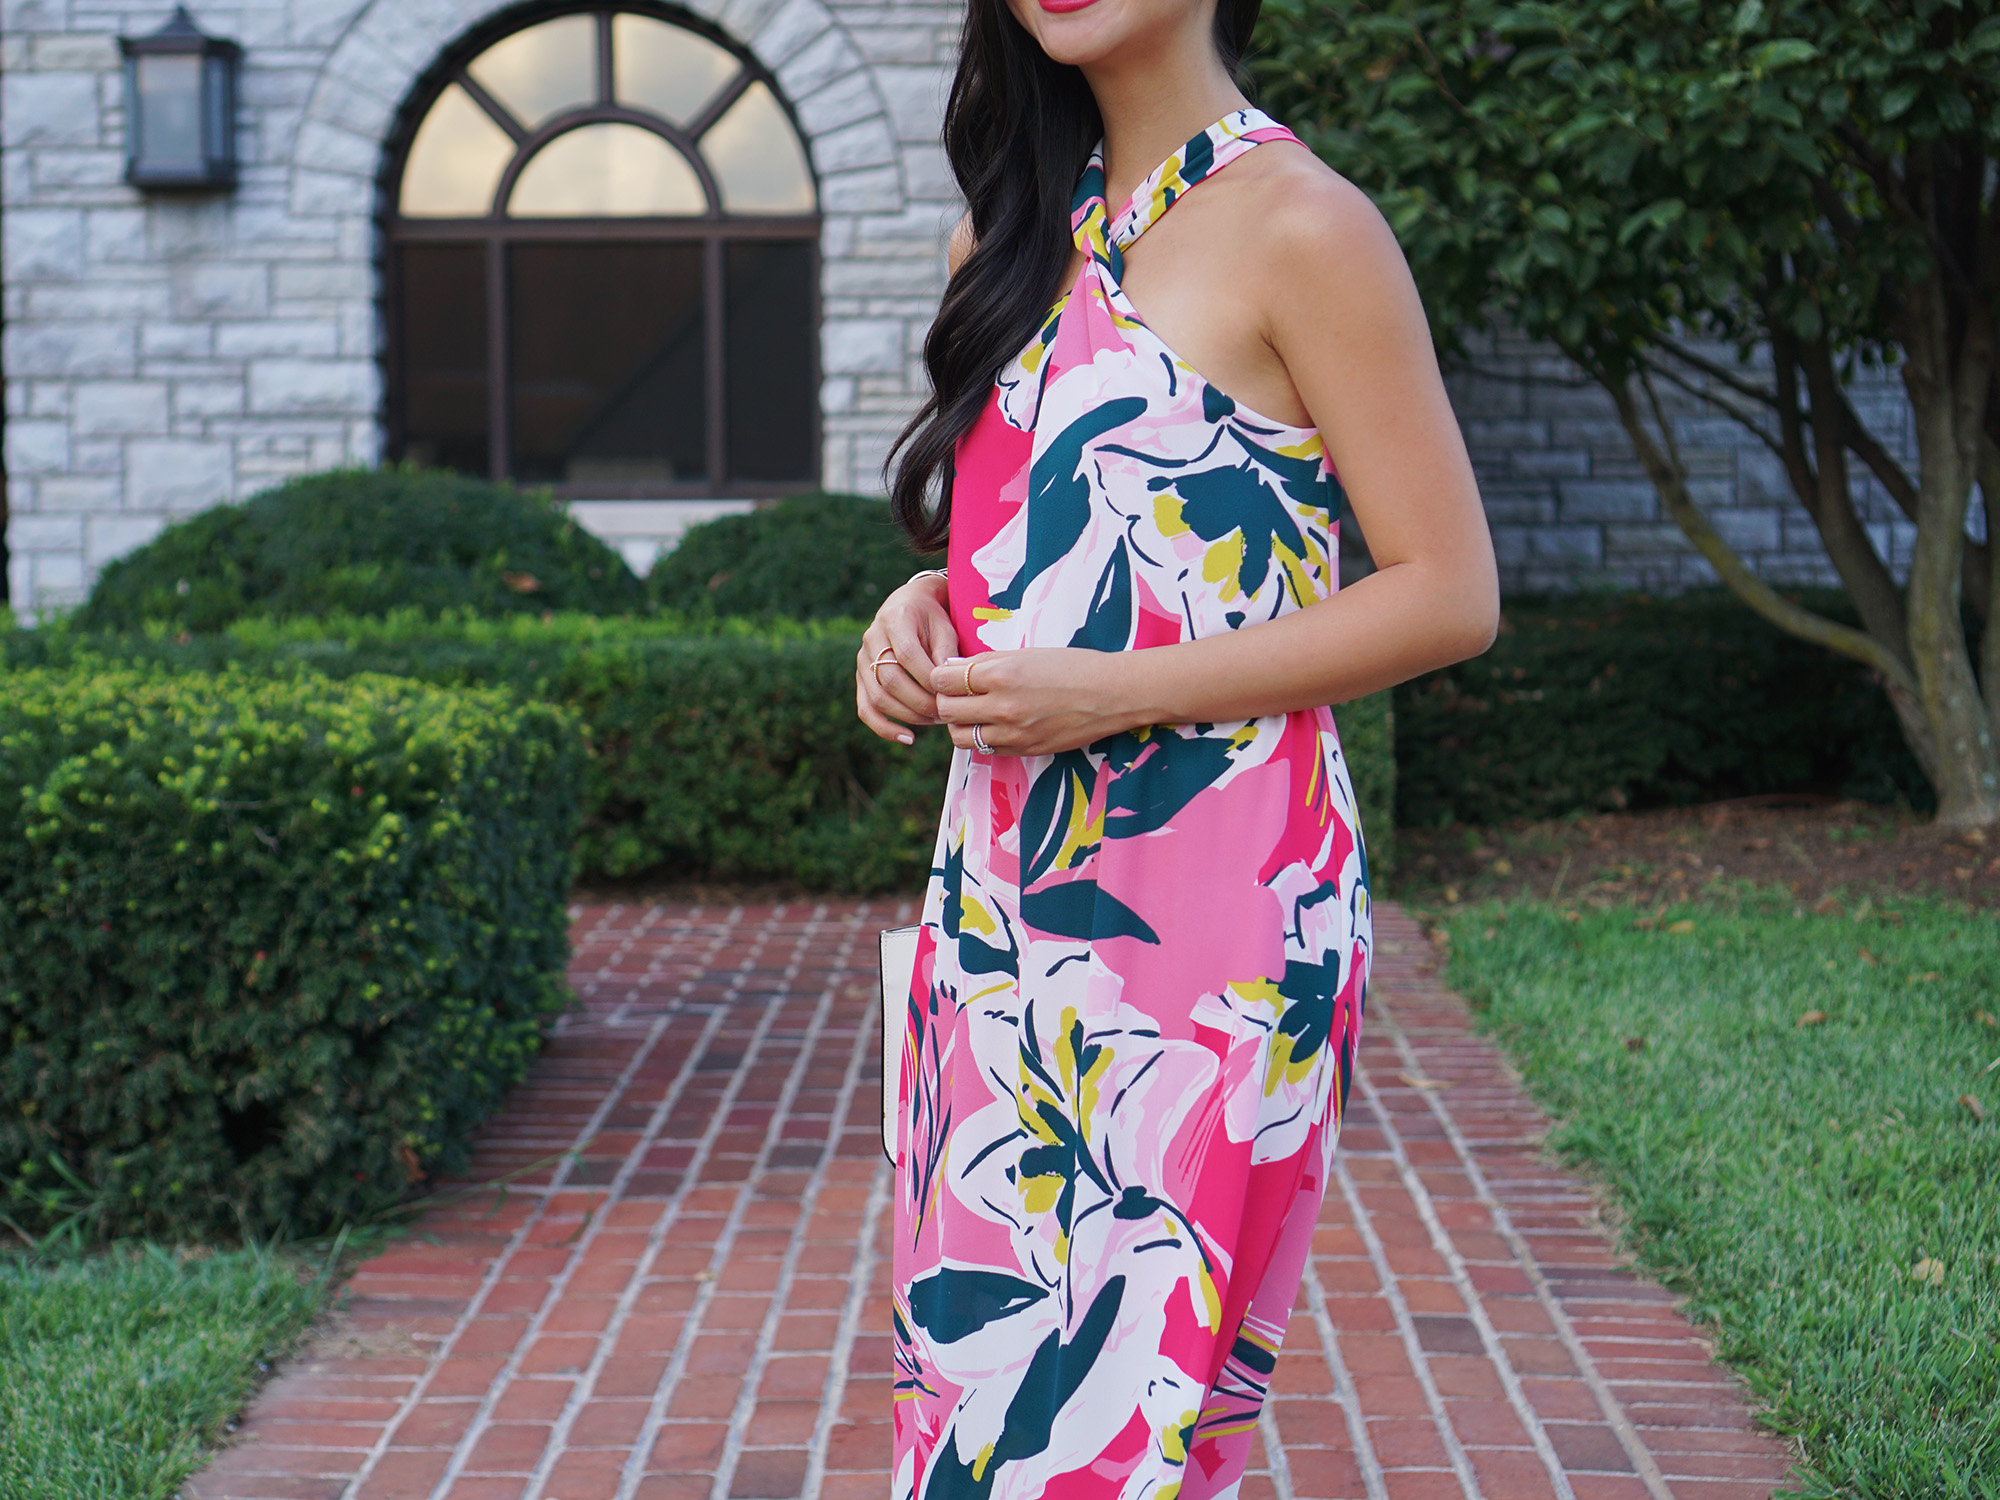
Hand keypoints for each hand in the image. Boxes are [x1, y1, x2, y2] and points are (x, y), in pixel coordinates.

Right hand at [856, 573, 956, 744]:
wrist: (910, 605)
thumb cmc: (933, 617)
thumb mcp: (945, 626)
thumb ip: (947, 651)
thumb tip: (948, 683)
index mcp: (894, 619)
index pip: (906, 654)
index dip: (928, 678)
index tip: (950, 693)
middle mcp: (872, 638)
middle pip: (890, 680)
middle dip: (921, 702)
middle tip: (947, 713)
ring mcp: (862, 660)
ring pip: (878, 697)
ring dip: (909, 716)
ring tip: (936, 721)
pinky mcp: (861, 678)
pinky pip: (866, 708)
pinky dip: (884, 728)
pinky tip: (908, 738)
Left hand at [929, 648, 1138, 756]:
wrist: (1112, 694)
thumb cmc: (1071, 666)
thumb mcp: (1026, 653)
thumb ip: (985, 662)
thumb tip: (951, 667)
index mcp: (1001, 675)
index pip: (944, 680)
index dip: (939, 676)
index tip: (946, 675)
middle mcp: (1003, 707)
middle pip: (946, 711)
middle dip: (945, 701)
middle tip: (955, 694)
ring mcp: (1013, 733)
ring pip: (960, 737)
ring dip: (959, 724)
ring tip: (972, 712)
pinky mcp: (1024, 750)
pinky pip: (986, 749)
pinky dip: (982, 737)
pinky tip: (994, 724)